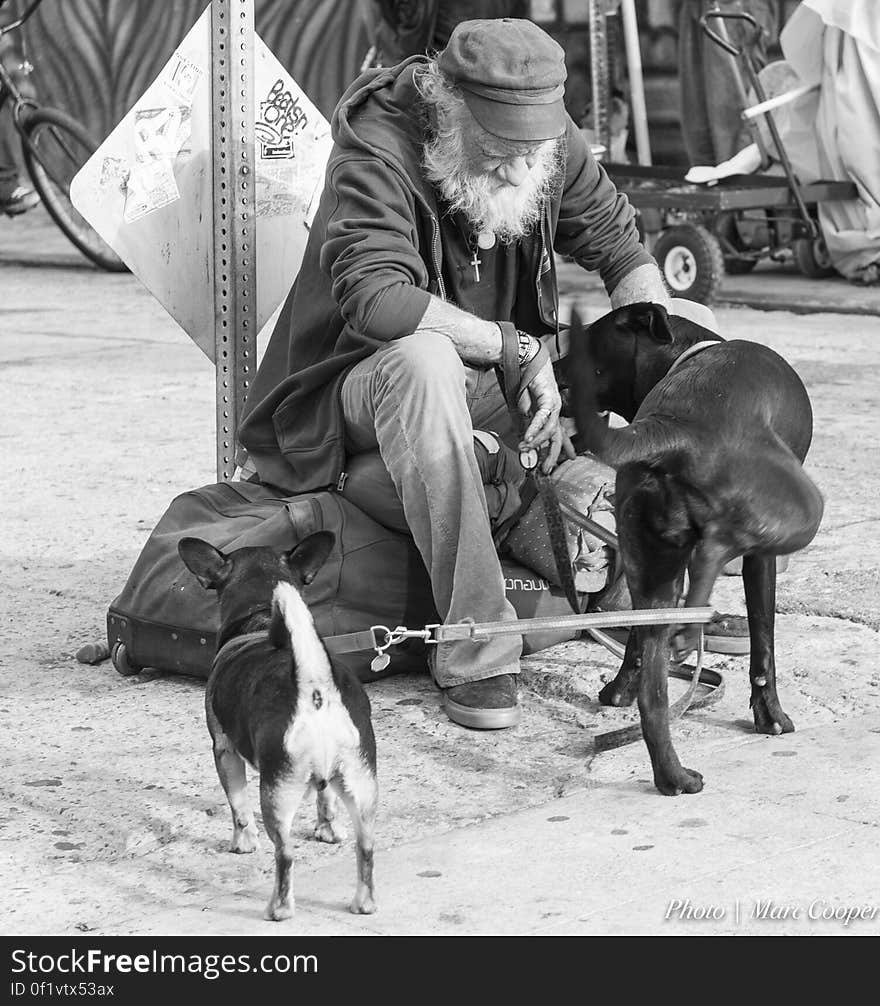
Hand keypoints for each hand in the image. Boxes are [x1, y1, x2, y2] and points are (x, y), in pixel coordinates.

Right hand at [518, 358, 575, 473]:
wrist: (525, 360)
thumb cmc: (525, 381)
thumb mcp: (523, 408)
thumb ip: (525, 424)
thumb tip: (525, 440)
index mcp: (551, 412)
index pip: (558, 435)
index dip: (563, 449)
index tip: (564, 461)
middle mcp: (556, 410)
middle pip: (558, 437)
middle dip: (553, 454)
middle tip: (547, 469)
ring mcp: (554, 405)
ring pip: (550, 430)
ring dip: (537, 442)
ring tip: (525, 449)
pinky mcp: (548, 399)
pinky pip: (542, 418)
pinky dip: (534, 429)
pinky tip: (528, 438)